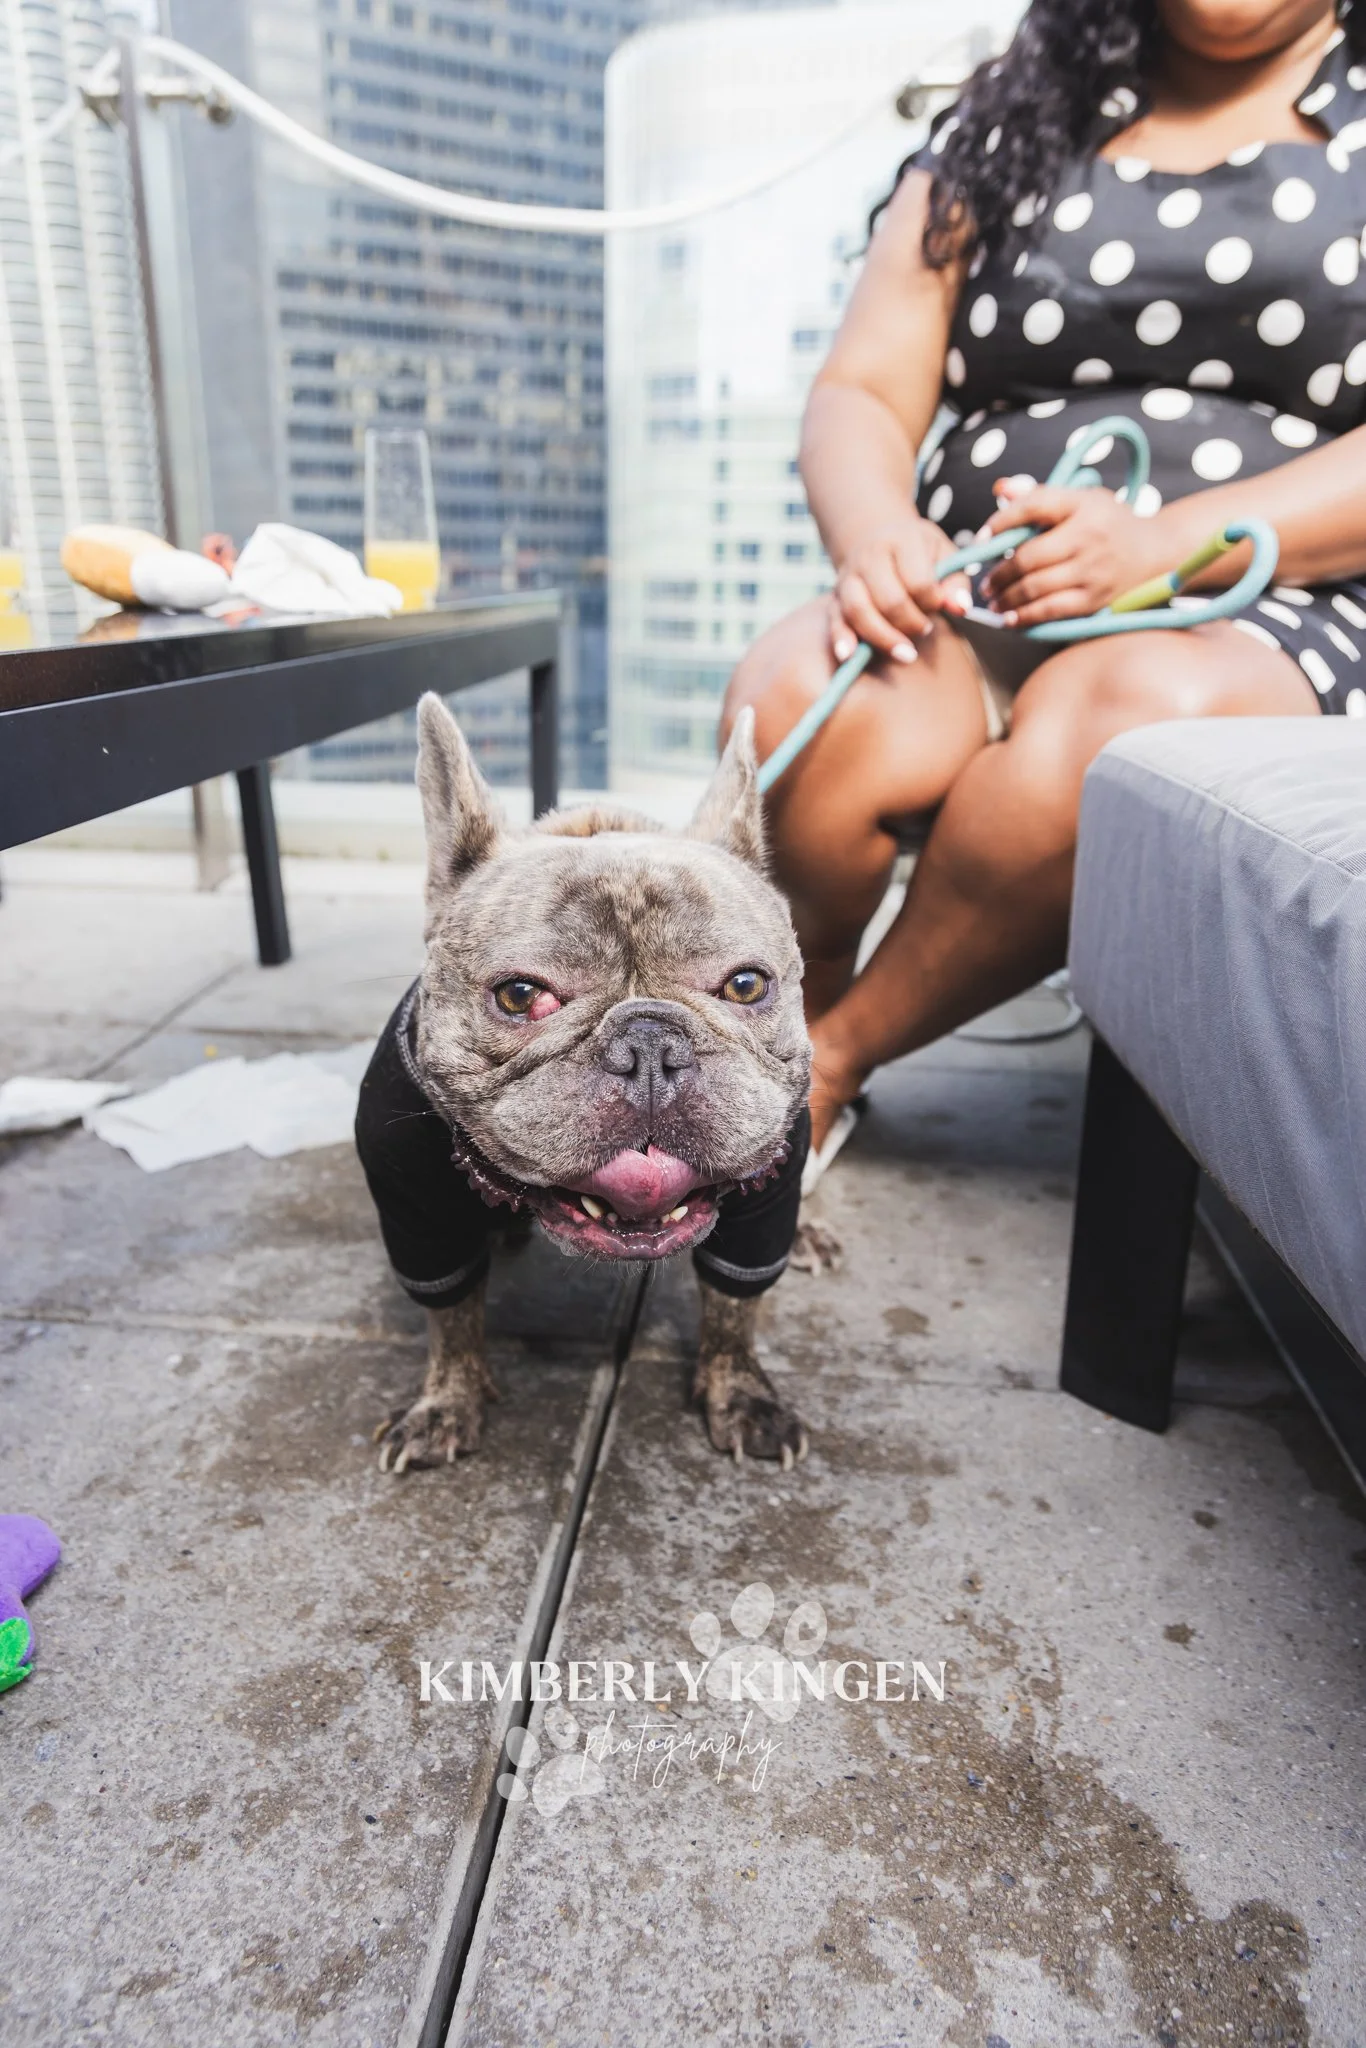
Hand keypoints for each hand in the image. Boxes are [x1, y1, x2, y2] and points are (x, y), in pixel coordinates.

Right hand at [829, 515, 970, 665]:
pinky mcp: (835, 596)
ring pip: (859, 610)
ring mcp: (848, 576)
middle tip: (925, 630)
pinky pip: (834, 619)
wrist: (878, 538)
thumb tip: (961, 608)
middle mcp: (869, 555)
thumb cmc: (919, 553)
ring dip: (884, 637)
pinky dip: (841, 637)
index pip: (918, 581)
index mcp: (902, 540)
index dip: (932, 602)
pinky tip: (850, 655)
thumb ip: (956, 582)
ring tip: (906, 654)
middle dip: (911, 623)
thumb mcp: (945, 555)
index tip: (938, 605)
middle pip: (889, 599)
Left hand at [981, 479, 1166, 627]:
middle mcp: (1087, 538)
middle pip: (1028, 556)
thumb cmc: (1107, 522)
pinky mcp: (1094, 599)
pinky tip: (1008, 619)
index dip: (1000, 522)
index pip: (1033, 508)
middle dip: (999, 572)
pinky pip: (1052, 611)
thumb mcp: (1080, 499)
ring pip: (1035, 587)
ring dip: (1006, 597)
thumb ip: (1038, 495)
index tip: (981, 537)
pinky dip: (1025, 617)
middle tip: (984, 582)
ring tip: (992, 600)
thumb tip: (999, 488)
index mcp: (1082, 505)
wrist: (1154, 552)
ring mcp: (1092, 571)